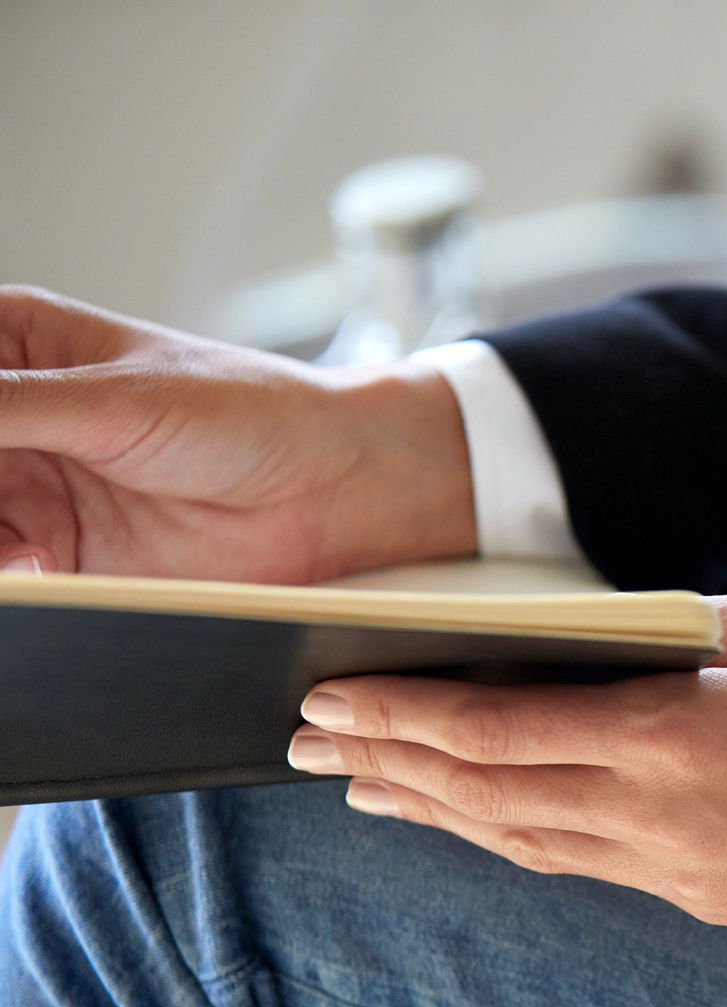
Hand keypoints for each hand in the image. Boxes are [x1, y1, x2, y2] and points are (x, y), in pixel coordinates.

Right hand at [0, 285, 475, 581]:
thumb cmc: (248, 414)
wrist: (333, 489)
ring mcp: (32, 489)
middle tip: (8, 510)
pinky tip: (37, 570)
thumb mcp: (115, 399)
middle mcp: (14, 417)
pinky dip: (10, 581)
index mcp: (14, 344)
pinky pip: (6, 575)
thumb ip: (6, 407)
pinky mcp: (62, 556)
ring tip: (29, 549)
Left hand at [283, 592, 726, 947]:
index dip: (404, 716)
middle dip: (395, 770)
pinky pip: (597, 873)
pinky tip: (497, 826)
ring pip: (534, 848)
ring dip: (446, 818)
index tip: (334, 696)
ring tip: (374, 795)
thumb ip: (681, 633)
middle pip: (492, 800)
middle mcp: (668, 826)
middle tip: (314, 748)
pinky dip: (526, 843)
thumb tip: (598, 638)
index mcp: (680, 742)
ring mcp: (695, 882)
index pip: (499, 731)